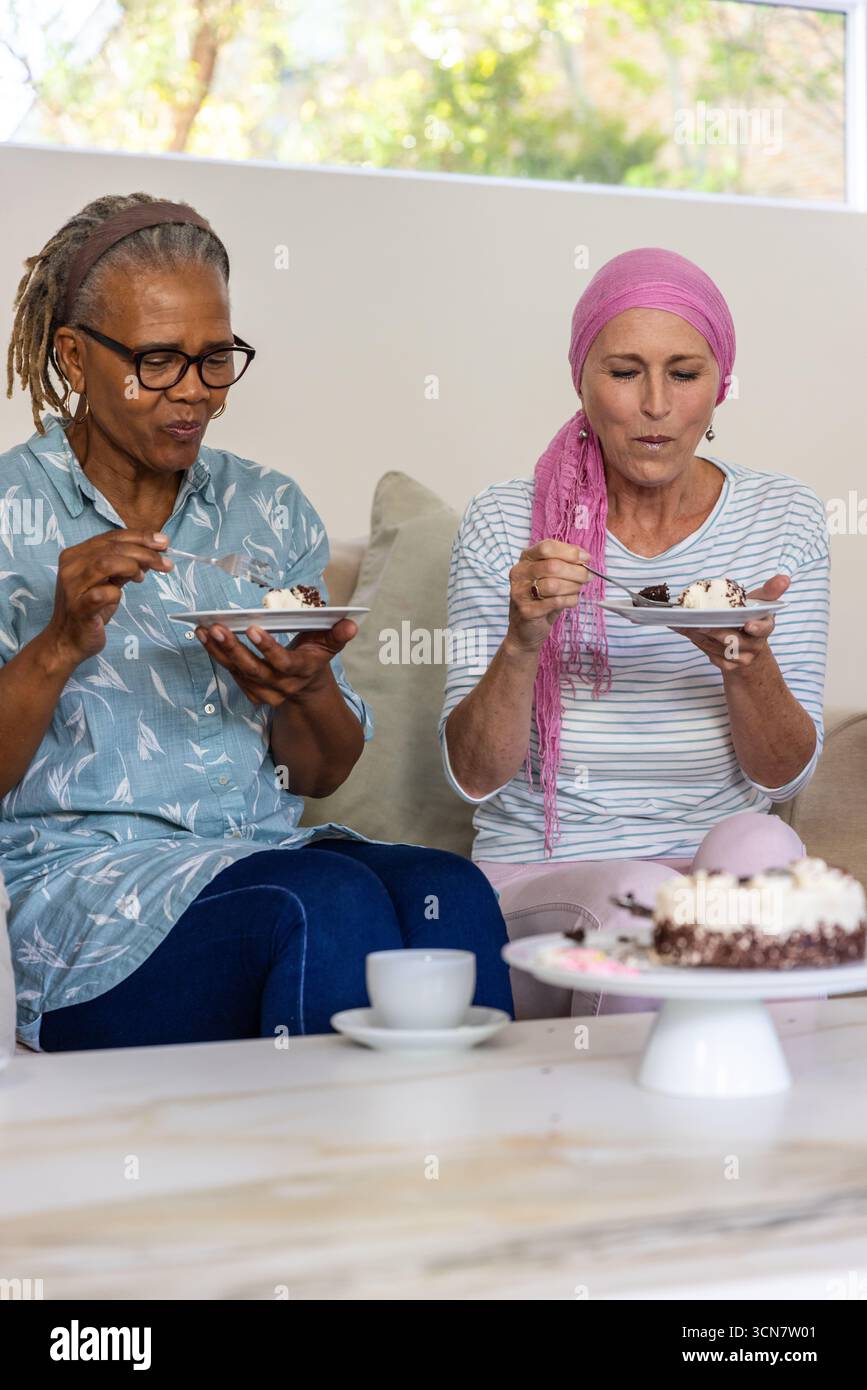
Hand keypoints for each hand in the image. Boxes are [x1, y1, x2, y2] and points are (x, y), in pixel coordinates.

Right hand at [45, 529, 171, 666]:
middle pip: (112, 548)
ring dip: (132, 567)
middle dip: (144, 552)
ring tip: (142, 578)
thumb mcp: (109, 583)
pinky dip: (116, 593)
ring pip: (106, 564)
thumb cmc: (90, 610)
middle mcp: (71, 566)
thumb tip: (153, 553)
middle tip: (165, 562)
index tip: (163, 542)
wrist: (67, 641)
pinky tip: (119, 596)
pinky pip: (103, 593)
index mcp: (76, 555)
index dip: (140, 536)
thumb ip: (125, 566)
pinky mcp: (79, 608)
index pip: (112, 537)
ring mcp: (73, 587)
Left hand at [194, 618, 358, 706]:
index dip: (268, 648)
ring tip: (203, 630)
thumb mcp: (329, 646)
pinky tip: (204, 637)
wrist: (307, 690)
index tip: (252, 628)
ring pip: (237, 672)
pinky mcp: (250, 690)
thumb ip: (338, 635)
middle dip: (233, 649)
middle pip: (254, 670)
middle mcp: (281, 685)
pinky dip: (216, 656)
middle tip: (216, 628)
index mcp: (300, 671)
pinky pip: (230, 673)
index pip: (283, 663)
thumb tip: (351, 623)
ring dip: (218, 652)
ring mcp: (264, 691)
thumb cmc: (315, 657)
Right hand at [506, 540, 592, 654]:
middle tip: (588, 577)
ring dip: (573, 587)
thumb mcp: (551, 577)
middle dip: (576, 572)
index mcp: (525, 559)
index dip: (569, 551)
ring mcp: (520, 592)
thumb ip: (565, 564)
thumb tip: (584, 557)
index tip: (585, 558)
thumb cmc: (541, 600)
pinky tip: (571, 601)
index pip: (547, 547)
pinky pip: (555, 602)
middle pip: (553, 566)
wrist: (525, 630)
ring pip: (554, 584)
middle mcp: (519, 574)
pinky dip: (569, 600)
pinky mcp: (526, 610)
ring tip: (577, 590)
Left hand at [671, 574, 788, 674]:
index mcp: (765, 628)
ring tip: (684, 622)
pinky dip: (694, 640)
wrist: (748, 650)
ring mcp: (740, 658)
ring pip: (717, 646)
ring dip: (699, 634)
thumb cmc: (751, 620)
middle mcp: (754, 646)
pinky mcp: (726, 665)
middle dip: (717, 631)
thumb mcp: (762, 605)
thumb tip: (785, 578)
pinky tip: (683, 629)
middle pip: (734, 639)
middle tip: (701, 622)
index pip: (764, 629)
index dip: (757, 628)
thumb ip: (770, 591)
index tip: (748, 625)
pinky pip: (708, 652)